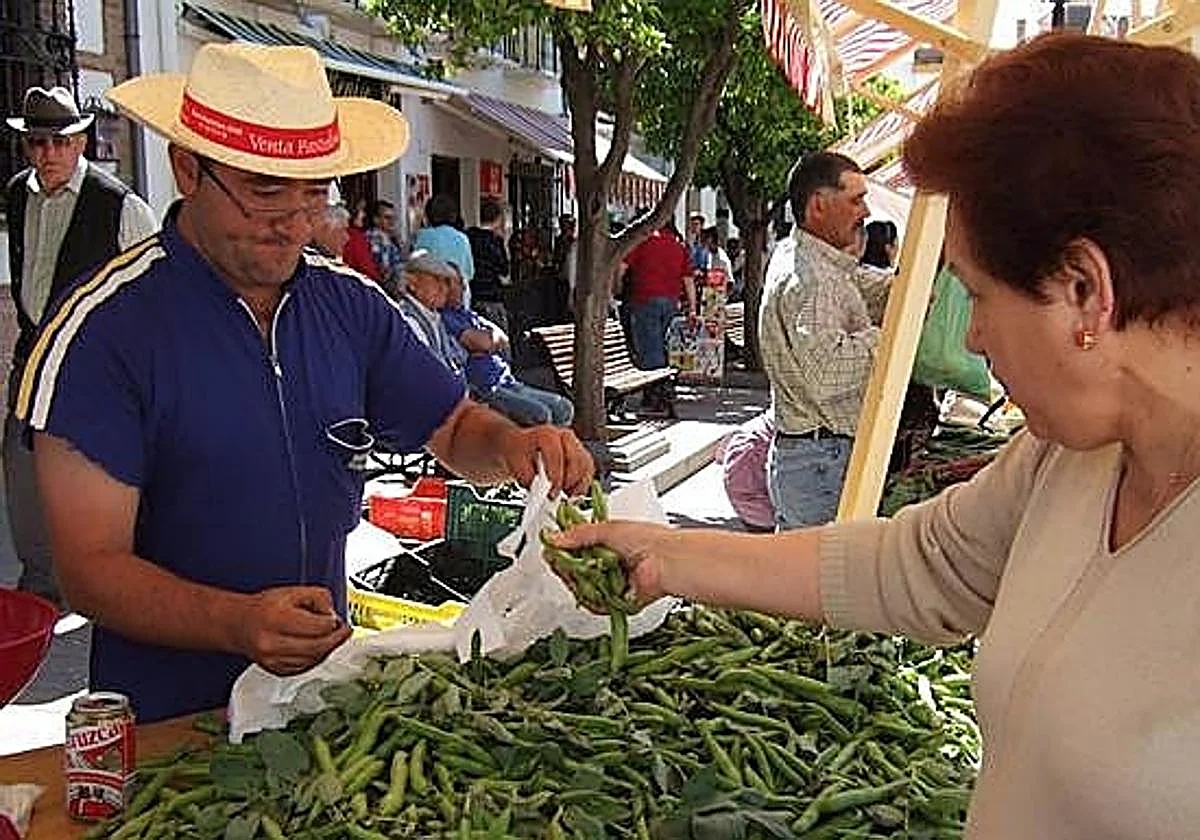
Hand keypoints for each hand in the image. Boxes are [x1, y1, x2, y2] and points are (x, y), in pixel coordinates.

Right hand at [235, 587, 350, 675]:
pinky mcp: (276, 670)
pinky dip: (316, 658)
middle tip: (344, 631)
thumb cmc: (266, 607)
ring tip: (330, 637)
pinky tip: (317, 647)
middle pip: (318, 647)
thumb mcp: (293, 591)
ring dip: (328, 649)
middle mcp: (272, 642)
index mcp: (276, 619)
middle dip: (337, 639)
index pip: (319, 627)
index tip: (337, 619)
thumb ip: (318, 598)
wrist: (241, 625)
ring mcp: (273, 660)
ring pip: (314, 660)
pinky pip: (305, 668)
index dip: (333, 622)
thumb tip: (333, 614)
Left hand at [501, 425, 593, 497]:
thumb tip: (539, 492)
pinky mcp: (582, 454)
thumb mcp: (516, 463)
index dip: (556, 476)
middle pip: (575, 460)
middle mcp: (565, 436)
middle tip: (558, 497)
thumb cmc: (520, 453)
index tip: (552, 493)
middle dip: (568, 482)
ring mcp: (576, 444)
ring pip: (586, 465)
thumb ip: (527, 476)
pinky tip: (574, 494)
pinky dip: (584, 484)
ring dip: (578, 484)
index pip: (556, 455)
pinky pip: (589, 470)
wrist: (524, 445)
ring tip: (566, 497)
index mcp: (547, 434)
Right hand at [550, 520, 674, 606]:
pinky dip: (589, 598)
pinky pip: (596, 605)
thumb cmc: (649, 540)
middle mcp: (610, 565)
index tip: (551, 547)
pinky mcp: (618, 602)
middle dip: (566, 566)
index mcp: (609, 545)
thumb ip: (578, 534)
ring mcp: (613, 584)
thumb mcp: (608, 529)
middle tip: (558, 560)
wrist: (668, 561)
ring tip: (574, 571)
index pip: (577, 550)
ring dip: (576, 581)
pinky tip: (585, 587)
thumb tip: (554, 538)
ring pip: (583, 589)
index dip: (563, 549)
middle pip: (576, 571)